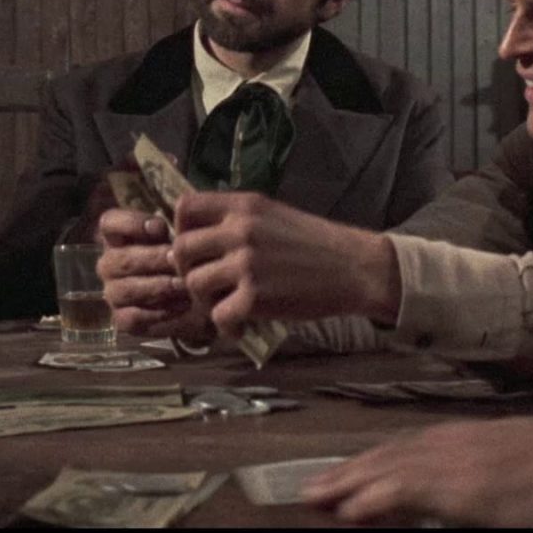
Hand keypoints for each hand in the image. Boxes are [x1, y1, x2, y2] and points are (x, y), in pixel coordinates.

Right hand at [98, 207, 213, 341]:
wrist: (192, 296)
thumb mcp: (177, 239)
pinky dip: (159, 312)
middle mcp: (109, 264)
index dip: (131, 223)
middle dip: (152, 259)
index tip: (161, 227)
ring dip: (157, 287)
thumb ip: (168, 232)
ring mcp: (113, 293)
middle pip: (120, 259)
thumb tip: (160, 230)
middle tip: (176, 259)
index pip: (110, 223)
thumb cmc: (181, 258)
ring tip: (183, 285)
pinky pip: (134, 317)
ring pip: (126, 290)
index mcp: (117, 237)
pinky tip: (181, 305)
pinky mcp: (123, 320)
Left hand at [171, 191, 400, 339]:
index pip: (185, 207)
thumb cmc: (313, 242)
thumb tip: (196, 235)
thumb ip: (235, 219)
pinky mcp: (256, 297)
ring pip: (194, 284)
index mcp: (243, 205)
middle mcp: (239, 230)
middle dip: (187, 271)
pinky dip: (226, 326)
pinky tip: (241, 326)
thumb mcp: (271, 214)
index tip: (194, 248)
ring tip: (225, 305)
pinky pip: (218, 316)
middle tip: (205, 284)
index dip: (179, 229)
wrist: (353, 267)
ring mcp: (246, 263)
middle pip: (181, 249)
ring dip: (204, 300)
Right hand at [302, 417, 532, 526]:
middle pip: (392, 464)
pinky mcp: (468, 431)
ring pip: (399, 447)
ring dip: (360, 462)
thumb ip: (442, 508)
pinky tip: (376, 455)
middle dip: (349, 477)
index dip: (368, 498)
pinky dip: (386, 448)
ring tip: (327, 476)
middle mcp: (456, 455)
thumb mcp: (502, 522)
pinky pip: (416, 437)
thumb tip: (395, 507)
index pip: (404, 488)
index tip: (337, 511)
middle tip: (309, 491)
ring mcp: (460, 438)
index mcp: (467, 485)